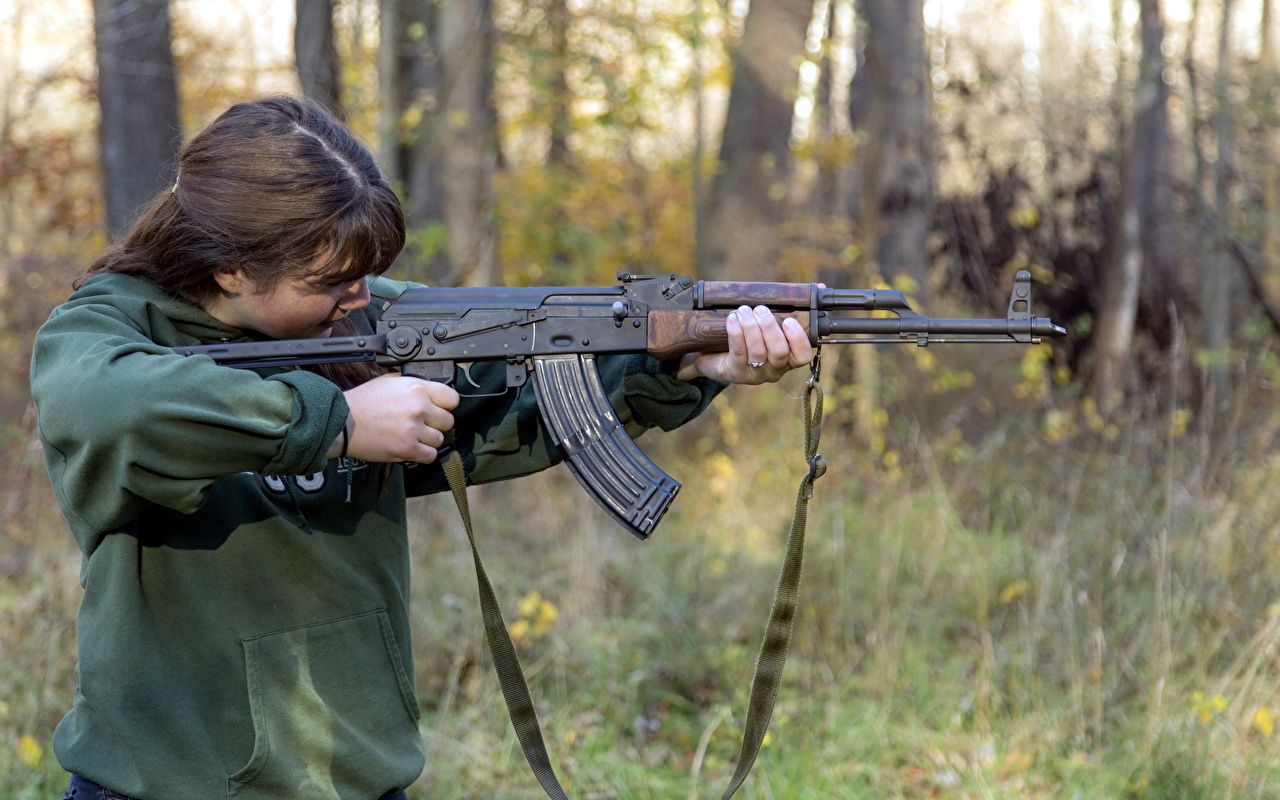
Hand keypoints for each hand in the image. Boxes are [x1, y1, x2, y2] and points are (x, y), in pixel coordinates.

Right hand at [331, 373, 460, 462]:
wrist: (343, 422)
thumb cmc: (363, 402)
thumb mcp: (389, 381)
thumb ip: (413, 384)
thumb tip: (430, 388)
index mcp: (416, 388)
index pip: (452, 398)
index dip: (446, 405)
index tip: (438, 409)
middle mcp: (418, 407)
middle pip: (448, 421)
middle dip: (436, 424)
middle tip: (421, 425)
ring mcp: (414, 429)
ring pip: (439, 439)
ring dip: (428, 440)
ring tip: (411, 436)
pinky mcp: (407, 448)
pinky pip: (430, 455)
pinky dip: (423, 454)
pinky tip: (411, 447)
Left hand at [675, 305, 813, 384]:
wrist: (716, 353)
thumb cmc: (750, 334)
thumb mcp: (769, 322)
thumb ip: (791, 307)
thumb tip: (821, 288)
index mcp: (788, 358)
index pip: (802, 356)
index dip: (798, 340)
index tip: (789, 321)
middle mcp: (775, 369)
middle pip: (779, 353)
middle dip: (770, 329)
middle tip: (760, 309)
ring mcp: (755, 374)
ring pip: (758, 352)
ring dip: (751, 328)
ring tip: (743, 310)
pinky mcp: (735, 373)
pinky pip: (739, 353)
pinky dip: (736, 333)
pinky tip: (732, 319)